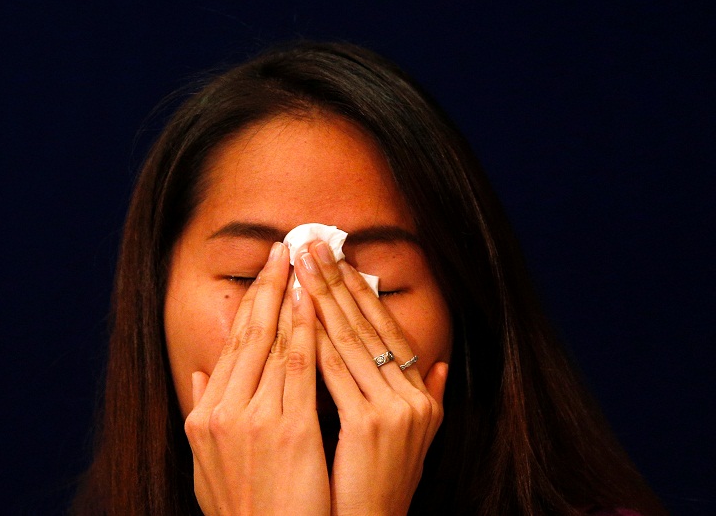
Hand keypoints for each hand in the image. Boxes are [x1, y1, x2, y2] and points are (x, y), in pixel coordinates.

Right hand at [183, 242, 329, 515]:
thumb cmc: (244, 509)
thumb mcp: (207, 464)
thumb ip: (203, 414)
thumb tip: (201, 376)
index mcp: (205, 416)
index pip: (233, 346)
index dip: (251, 305)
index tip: (266, 276)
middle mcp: (223, 411)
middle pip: (249, 335)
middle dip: (268, 286)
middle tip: (283, 249)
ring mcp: (253, 418)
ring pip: (274, 342)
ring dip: (290, 297)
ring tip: (303, 263)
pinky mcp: (287, 429)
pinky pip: (300, 367)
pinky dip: (307, 330)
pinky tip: (315, 303)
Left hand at [294, 240, 447, 515]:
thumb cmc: (379, 488)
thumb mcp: (412, 441)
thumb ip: (426, 398)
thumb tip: (436, 365)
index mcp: (421, 397)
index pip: (385, 330)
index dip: (359, 292)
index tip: (336, 260)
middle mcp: (414, 398)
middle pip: (368, 326)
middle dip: (336, 281)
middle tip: (311, 243)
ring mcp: (395, 410)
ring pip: (351, 341)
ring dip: (323, 299)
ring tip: (301, 265)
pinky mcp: (371, 424)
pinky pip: (335, 371)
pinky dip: (314, 338)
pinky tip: (296, 312)